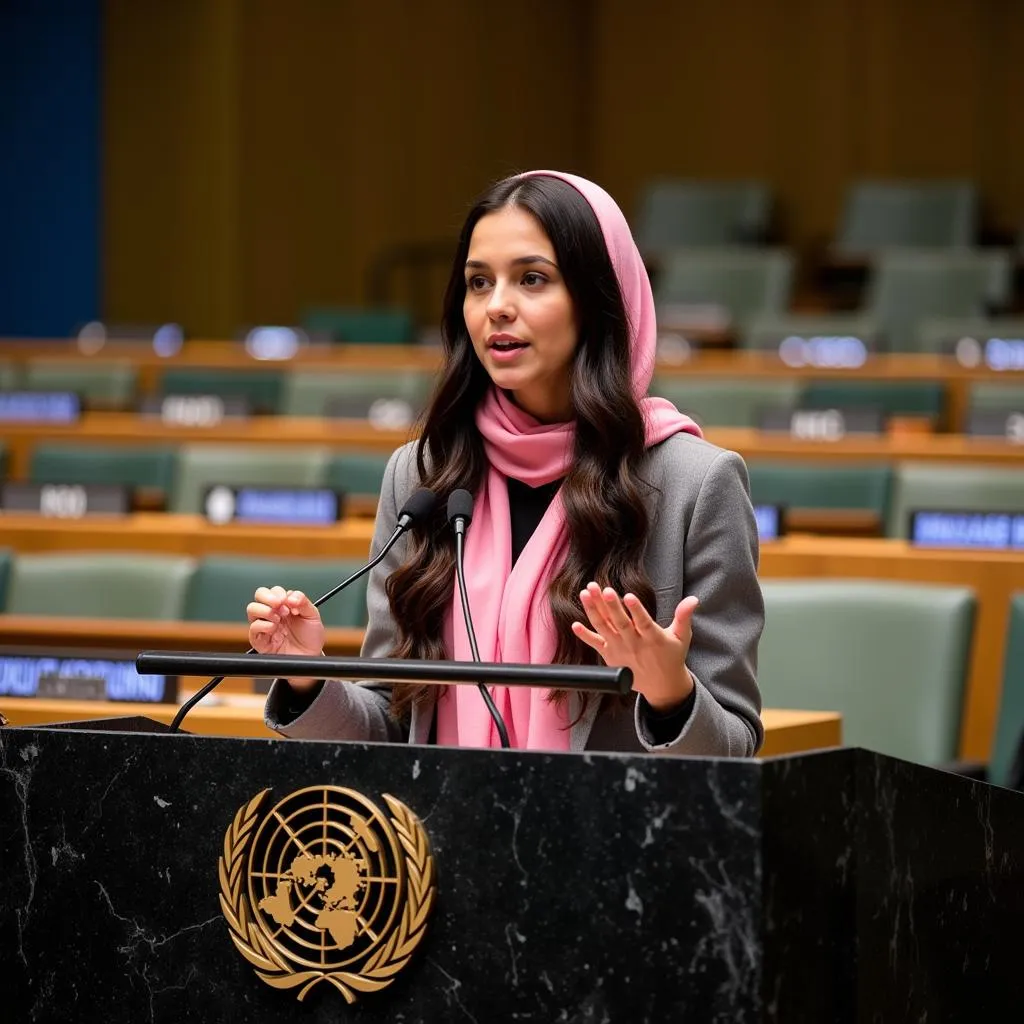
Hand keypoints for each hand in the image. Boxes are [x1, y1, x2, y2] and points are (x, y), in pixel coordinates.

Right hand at [247, 587, 325, 691]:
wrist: (310, 655)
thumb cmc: (310, 636)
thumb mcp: (312, 616)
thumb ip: (303, 602)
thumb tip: (291, 595)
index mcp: (284, 605)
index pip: (273, 591)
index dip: (279, 593)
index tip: (288, 601)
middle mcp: (272, 613)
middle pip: (259, 595)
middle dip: (268, 597)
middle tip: (279, 605)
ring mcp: (265, 626)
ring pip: (252, 609)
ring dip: (265, 610)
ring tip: (278, 619)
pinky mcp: (260, 640)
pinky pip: (253, 628)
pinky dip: (263, 625)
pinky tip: (274, 628)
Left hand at [571, 582, 697, 711]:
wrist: (661, 686)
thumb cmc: (672, 657)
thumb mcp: (681, 637)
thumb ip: (684, 617)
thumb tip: (694, 599)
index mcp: (653, 638)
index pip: (643, 622)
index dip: (636, 609)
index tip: (628, 595)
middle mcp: (634, 644)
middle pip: (620, 622)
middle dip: (610, 605)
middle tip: (602, 588)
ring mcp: (619, 650)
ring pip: (604, 628)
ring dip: (593, 611)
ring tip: (586, 593)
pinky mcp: (610, 655)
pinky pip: (595, 644)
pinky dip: (585, 635)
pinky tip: (575, 624)